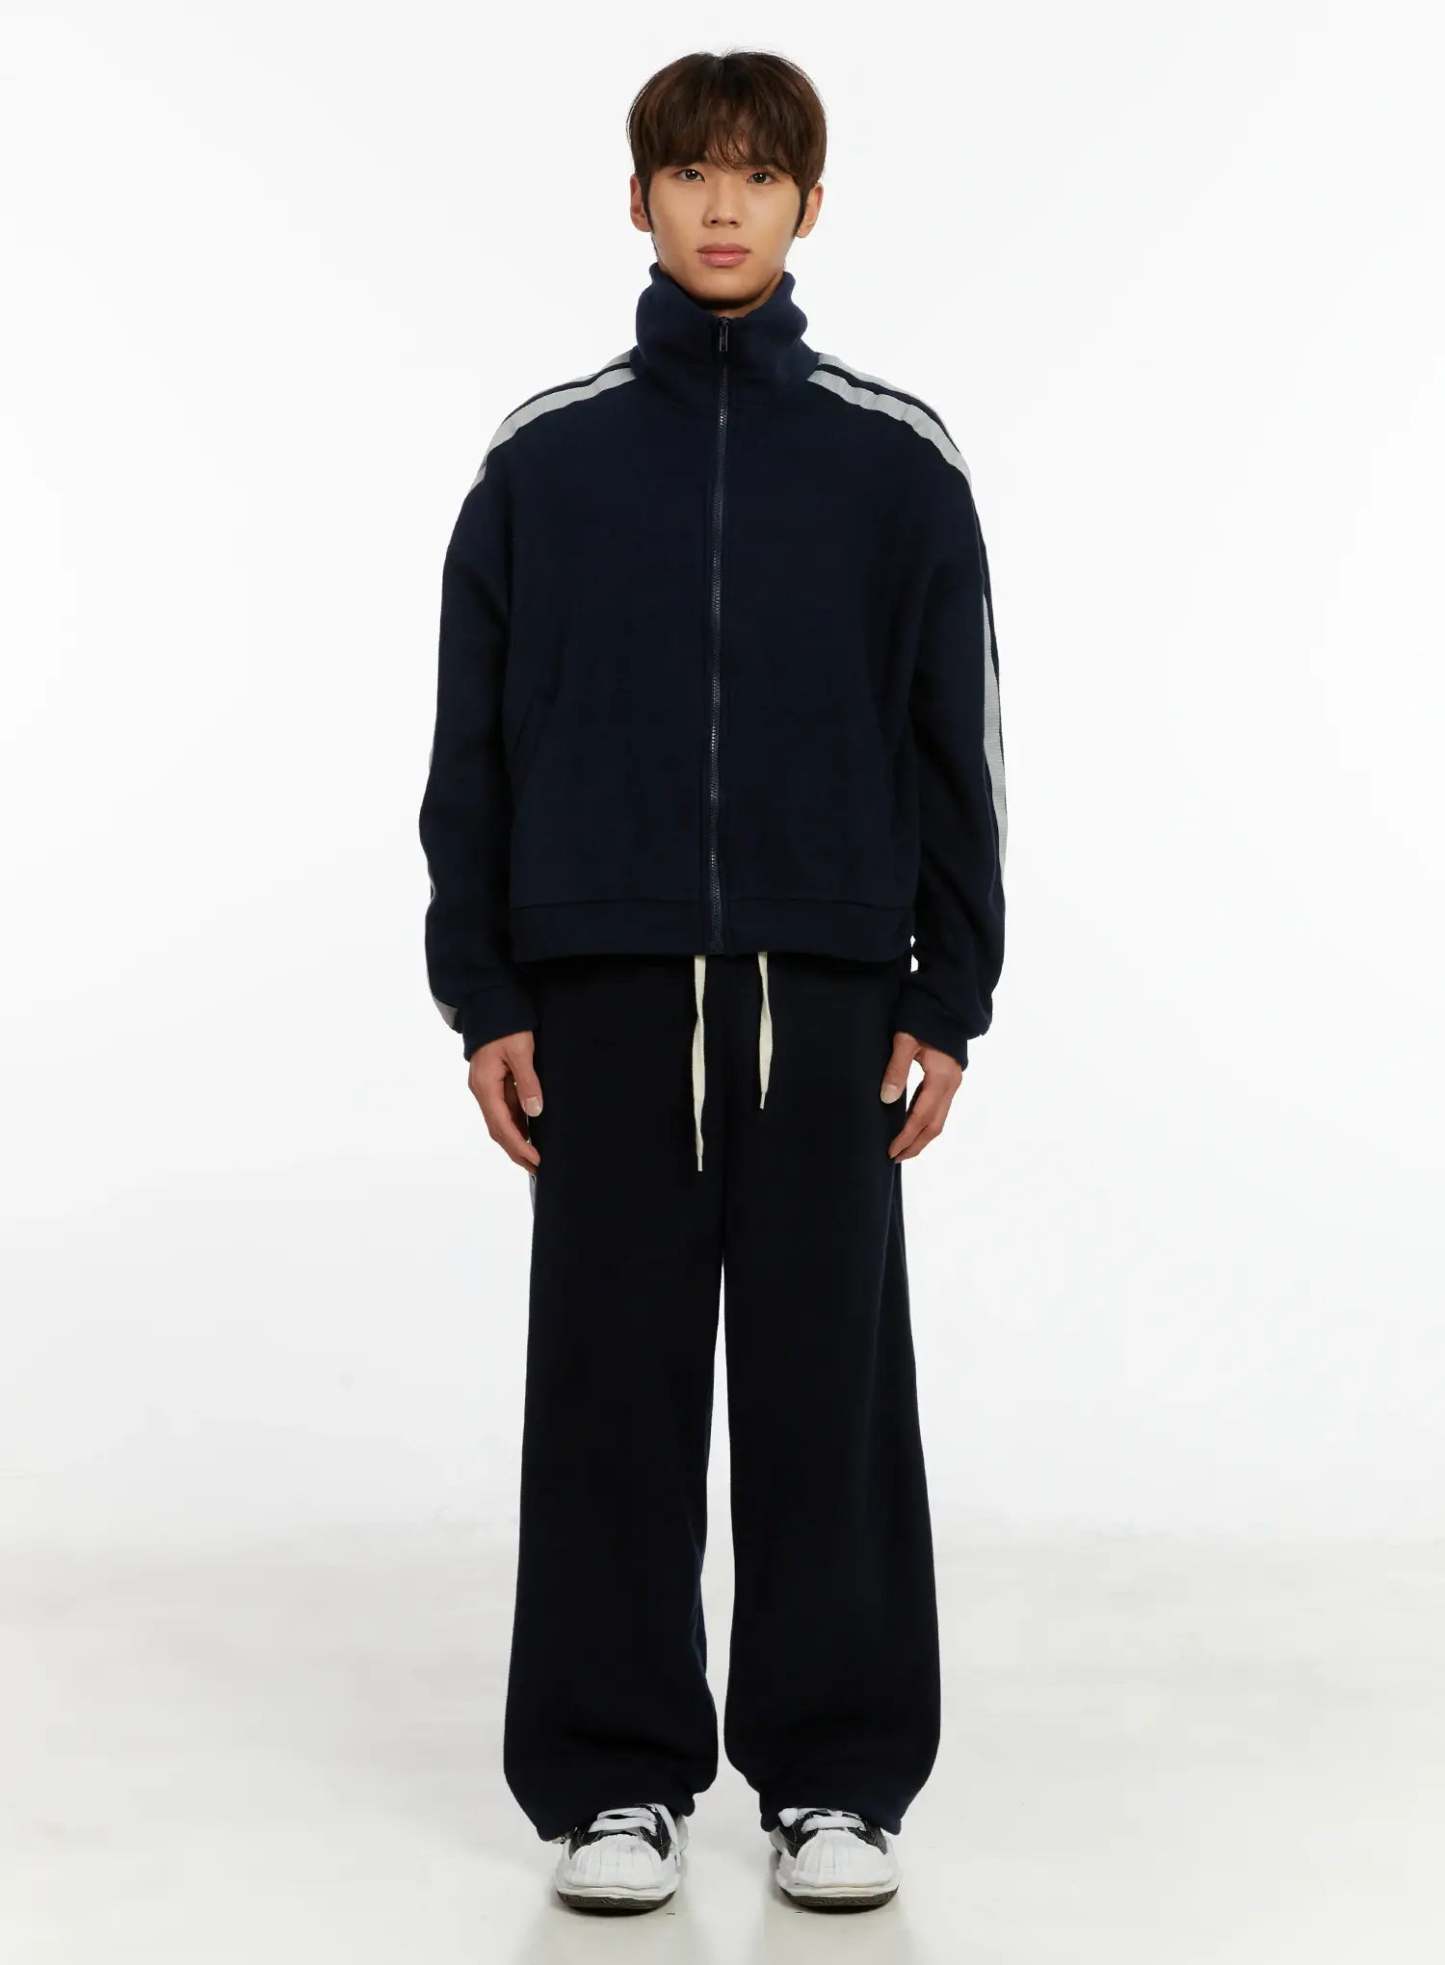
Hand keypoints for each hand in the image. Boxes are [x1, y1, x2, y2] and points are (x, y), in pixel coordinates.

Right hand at [468, 1029, 542, 1170]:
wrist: (489, 1004)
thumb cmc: (505, 1025)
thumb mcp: (520, 1052)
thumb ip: (527, 1082)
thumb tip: (534, 1112)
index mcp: (485, 1086)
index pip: (502, 1125)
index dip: (519, 1145)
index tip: (535, 1160)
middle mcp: (482, 1090)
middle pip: (498, 1129)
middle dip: (516, 1150)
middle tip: (537, 1166)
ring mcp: (486, 1087)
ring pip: (500, 1121)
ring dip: (516, 1139)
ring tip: (534, 1156)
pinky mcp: (493, 1082)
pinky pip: (503, 1109)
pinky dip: (515, 1124)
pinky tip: (529, 1132)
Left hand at [880, 1030, 963, 1159]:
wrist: (947, 1002)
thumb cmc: (923, 1017)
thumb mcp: (905, 1040)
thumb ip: (896, 1069)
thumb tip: (886, 1099)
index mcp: (941, 1077)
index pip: (922, 1117)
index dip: (906, 1137)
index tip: (891, 1151)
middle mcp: (951, 1084)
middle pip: (935, 1125)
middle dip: (916, 1144)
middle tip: (895, 1157)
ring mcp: (953, 1081)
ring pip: (939, 1118)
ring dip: (921, 1135)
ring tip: (902, 1147)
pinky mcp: (949, 1078)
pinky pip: (938, 1107)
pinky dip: (925, 1121)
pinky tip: (911, 1124)